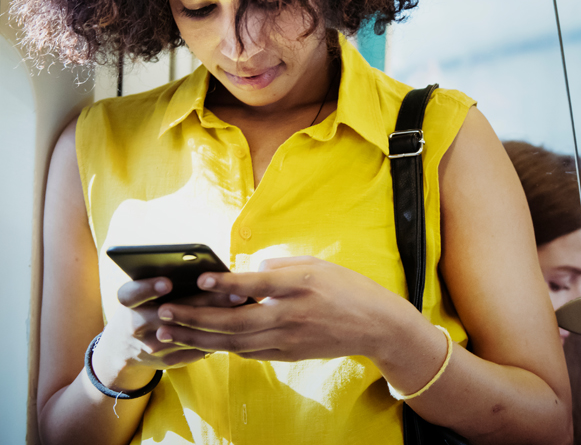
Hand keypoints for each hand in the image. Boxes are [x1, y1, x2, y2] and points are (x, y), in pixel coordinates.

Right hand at [93, 277, 245, 390]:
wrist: (126, 347)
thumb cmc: (146, 306)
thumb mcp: (146, 293)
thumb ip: (168, 280)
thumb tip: (209, 268)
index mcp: (129, 303)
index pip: (131, 294)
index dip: (148, 288)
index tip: (168, 282)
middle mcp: (135, 325)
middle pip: (169, 314)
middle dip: (203, 302)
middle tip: (234, 292)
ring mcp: (151, 346)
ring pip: (187, 334)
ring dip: (216, 321)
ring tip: (241, 307)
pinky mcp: (167, 360)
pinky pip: (195, 349)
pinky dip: (216, 337)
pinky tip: (239, 324)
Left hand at [154, 256, 421, 361]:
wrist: (377, 325)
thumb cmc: (347, 288)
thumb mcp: (317, 265)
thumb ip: (279, 266)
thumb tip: (246, 271)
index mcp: (300, 286)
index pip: (256, 284)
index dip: (227, 283)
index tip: (200, 278)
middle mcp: (292, 315)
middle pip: (235, 321)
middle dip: (195, 318)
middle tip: (164, 312)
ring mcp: (289, 339)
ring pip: (234, 342)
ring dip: (199, 338)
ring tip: (170, 332)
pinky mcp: (289, 354)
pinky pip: (249, 352)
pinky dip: (223, 347)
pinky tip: (203, 341)